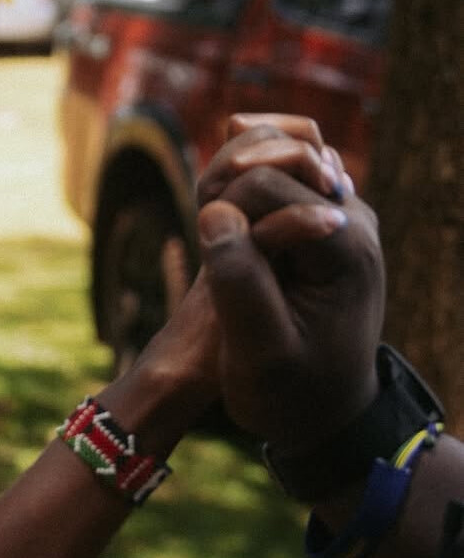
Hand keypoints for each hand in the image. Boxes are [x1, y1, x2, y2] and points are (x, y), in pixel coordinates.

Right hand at [196, 118, 383, 448]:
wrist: (324, 413)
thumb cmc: (291, 394)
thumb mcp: (259, 352)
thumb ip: (238, 282)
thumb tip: (214, 213)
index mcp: (344, 248)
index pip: (265, 185)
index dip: (222, 210)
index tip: (211, 259)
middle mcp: (353, 218)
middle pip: (280, 151)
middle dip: (228, 179)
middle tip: (204, 224)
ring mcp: (341, 213)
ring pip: (289, 144)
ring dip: (239, 165)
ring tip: (213, 210)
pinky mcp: (323, 217)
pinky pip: (288, 166)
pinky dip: (250, 171)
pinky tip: (226, 201)